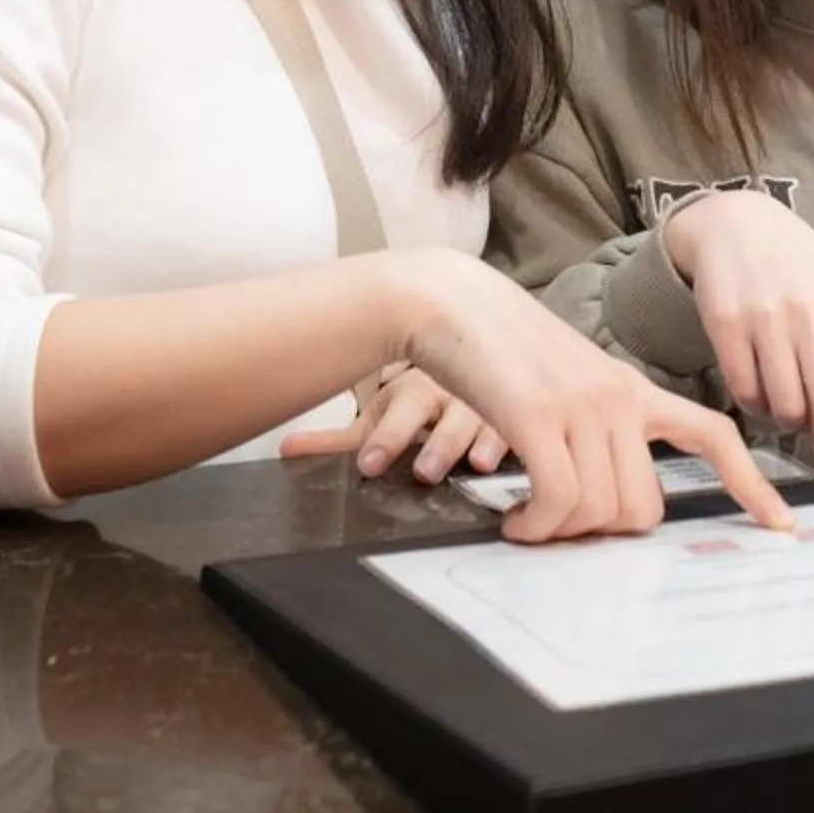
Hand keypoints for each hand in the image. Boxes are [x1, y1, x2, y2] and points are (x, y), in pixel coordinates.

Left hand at [279, 362, 509, 483]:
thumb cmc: (422, 395)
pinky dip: (518, 439)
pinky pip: (526, 425)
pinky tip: (517, 451)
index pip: (401, 408)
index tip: (370, 466)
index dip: (386, 439)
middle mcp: (455, 394)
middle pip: (446, 415)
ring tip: (474, 464)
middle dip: (436, 444)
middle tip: (424, 471)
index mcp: (415, 391)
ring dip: (482, 441)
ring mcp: (496, 400)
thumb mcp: (379, 414)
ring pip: (490, 418)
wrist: (474, 341)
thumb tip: (285, 449)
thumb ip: (336, 439)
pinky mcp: (529, 411)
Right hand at [380, 251, 799, 544]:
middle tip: (561, 527)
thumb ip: (595, 429)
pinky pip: (560, 501)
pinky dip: (537, 526)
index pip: (713, 432)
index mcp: (633, 388)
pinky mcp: (538, 415)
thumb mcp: (567, 383)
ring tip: (529, 521)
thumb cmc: (499, 351)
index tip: (781, 525)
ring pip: (602, 510)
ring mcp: (582, 405)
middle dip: (602, 533)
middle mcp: (618, 397)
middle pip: (644, 506)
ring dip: (561, 533)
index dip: (752, 484)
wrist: (451, 303)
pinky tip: (516, 522)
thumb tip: (598, 501)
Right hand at [665, 190, 813, 448]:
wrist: (734, 223)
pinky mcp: (725, 328)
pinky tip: (761, 395)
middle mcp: (808, 312)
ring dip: (791, 422)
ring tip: (790, 410)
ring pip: (786, 406)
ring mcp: (764, 321)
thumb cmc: (797, 260)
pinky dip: (757, 407)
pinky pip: (746, 393)